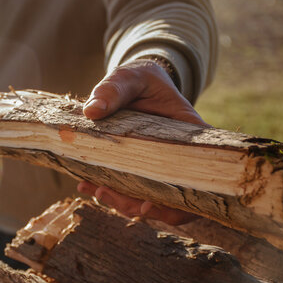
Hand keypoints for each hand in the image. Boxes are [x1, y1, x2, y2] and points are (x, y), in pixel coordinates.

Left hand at [80, 59, 205, 224]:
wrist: (135, 83)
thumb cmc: (140, 79)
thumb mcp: (129, 77)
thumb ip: (113, 89)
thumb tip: (92, 111)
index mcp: (190, 138)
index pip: (195, 178)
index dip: (177, 203)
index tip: (148, 205)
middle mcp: (179, 159)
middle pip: (170, 199)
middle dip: (138, 205)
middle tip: (106, 194)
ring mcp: (160, 168)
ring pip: (150, 200)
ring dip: (122, 203)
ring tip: (95, 190)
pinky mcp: (141, 171)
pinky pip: (132, 191)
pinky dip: (111, 193)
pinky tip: (87, 186)